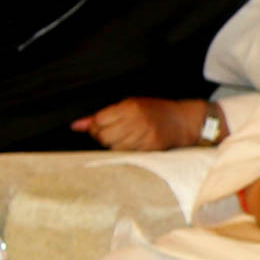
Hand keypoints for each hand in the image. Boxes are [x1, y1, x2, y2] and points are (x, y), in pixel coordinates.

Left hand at [72, 97, 214, 152]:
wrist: (183, 121)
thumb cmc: (154, 111)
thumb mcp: (129, 105)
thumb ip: (102, 115)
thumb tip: (75, 126)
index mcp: (130, 107)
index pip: (99, 121)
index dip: (95, 126)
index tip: (100, 126)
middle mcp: (137, 121)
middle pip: (104, 137)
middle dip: (102, 137)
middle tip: (111, 133)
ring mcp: (144, 136)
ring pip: (114, 148)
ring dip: (114, 145)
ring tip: (124, 138)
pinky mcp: (150, 148)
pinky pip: (127, 154)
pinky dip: (126, 151)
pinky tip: (133, 144)